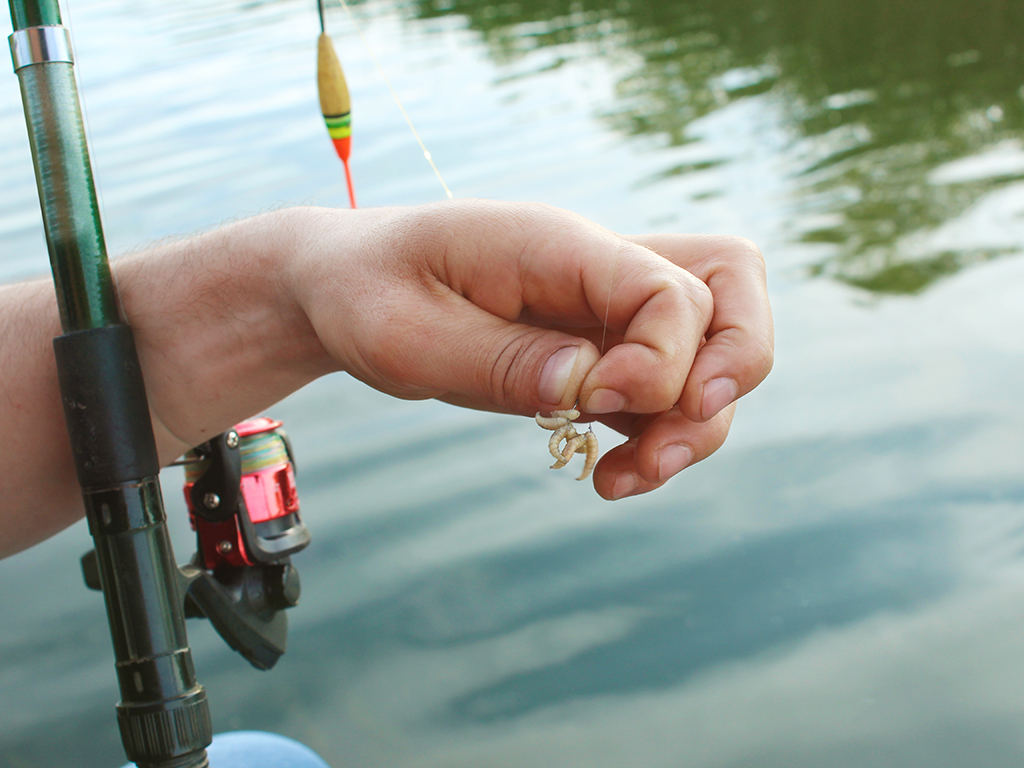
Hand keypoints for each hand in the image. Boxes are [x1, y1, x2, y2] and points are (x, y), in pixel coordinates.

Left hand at [290, 200, 772, 498]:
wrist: (346, 289)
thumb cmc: (366, 294)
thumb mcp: (404, 335)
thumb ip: (498, 358)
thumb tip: (588, 387)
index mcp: (556, 244)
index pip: (670, 284)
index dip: (663, 357)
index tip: (596, 402)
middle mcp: (597, 268)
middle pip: (731, 288)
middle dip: (730, 370)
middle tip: (667, 434)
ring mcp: (603, 309)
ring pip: (713, 348)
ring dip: (695, 426)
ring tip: (624, 480)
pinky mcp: (597, 350)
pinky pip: (666, 390)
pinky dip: (662, 437)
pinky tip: (612, 476)